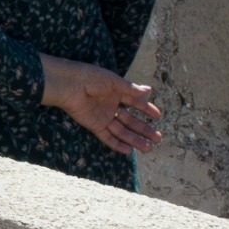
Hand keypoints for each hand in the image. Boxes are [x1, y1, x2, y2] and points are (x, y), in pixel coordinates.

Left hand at [42, 55, 163, 156]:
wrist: (69, 85)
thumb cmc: (90, 78)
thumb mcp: (113, 81)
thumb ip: (130, 89)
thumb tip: (149, 91)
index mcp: (116, 92)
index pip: (135, 102)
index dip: (146, 109)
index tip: (158, 116)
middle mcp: (111, 106)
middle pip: (130, 121)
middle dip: (144, 129)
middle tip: (158, 138)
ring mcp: (102, 117)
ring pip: (122, 131)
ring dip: (135, 140)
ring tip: (149, 148)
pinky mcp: (94, 125)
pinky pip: (107, 137)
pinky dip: (117, 144)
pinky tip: (129, 151)